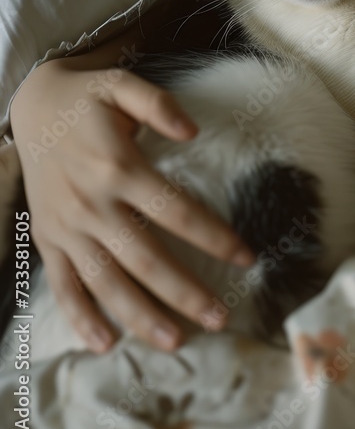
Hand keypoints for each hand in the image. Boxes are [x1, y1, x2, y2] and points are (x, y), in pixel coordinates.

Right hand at [9, 58, 256, 353]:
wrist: (33, 107)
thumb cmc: (90, 98)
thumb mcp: (124, 85)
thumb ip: (160, 105)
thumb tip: (194, 131)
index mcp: (117, 166)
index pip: (175, 210)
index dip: (213, 236)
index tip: (246, 257)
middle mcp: (91, 203)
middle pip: (145, 258)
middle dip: (184, 292)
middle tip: (220, 318)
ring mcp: (67, 226)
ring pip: (106, 281)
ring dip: (140, 315)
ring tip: (175, 340)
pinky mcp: (48, 239)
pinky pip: (64, 285)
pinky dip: (81, 317)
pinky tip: (107, 343)